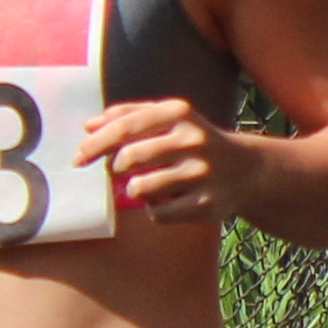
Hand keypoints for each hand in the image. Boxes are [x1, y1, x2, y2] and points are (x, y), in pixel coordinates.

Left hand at [82, 98, 254, 226]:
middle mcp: (193, 140)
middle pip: (128, 159)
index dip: (95, 145)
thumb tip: (88, 126)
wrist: (249, 171)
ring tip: (152, 184)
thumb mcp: (171, 118)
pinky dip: (156, 209)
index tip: (78, 159)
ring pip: (139, 189)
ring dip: (136, 190)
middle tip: (121, 170)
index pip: (124, 128)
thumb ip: (130, 116)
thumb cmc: (196, 142)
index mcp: (180, 114)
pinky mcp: (207, 205)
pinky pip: (158, 213)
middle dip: (116, 168)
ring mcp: (202, 174)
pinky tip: (171, 200)